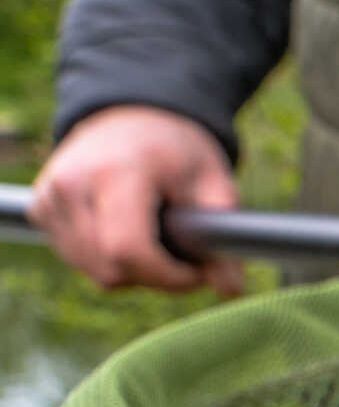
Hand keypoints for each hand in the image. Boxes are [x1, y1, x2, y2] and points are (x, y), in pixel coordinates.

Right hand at [29, 106, 244, 295]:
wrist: (131, 117)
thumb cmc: (176, 150)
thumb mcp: (213, 182)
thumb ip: (223, 234)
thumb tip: (231, 289)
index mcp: (116, 172)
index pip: (128, 250)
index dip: (169, 276)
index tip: (199, 272)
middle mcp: (71, 183)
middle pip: (112, 270)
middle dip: (157, 275)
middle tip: (183, 253)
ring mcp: (49, 197)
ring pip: (97, 273)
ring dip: (134, 270)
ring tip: (156, 235)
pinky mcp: (40, 208)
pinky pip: (79, 260)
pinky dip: (108, 260)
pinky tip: (125, 230)